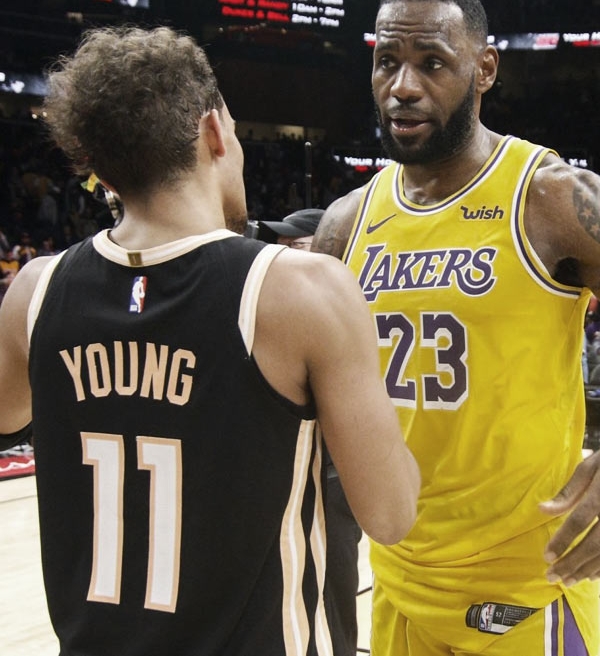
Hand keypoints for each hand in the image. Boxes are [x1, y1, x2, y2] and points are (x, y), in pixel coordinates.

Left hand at [539, 450, 599, 584]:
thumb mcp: (589, 468)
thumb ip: (569, 492)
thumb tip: (542, 510)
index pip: (580, 520)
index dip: (563, 540)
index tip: (546, 557)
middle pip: (595, 544)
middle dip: (572, 563)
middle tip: (552, 576)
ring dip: (588, 570)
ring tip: (568, 581)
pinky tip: (592, 576)